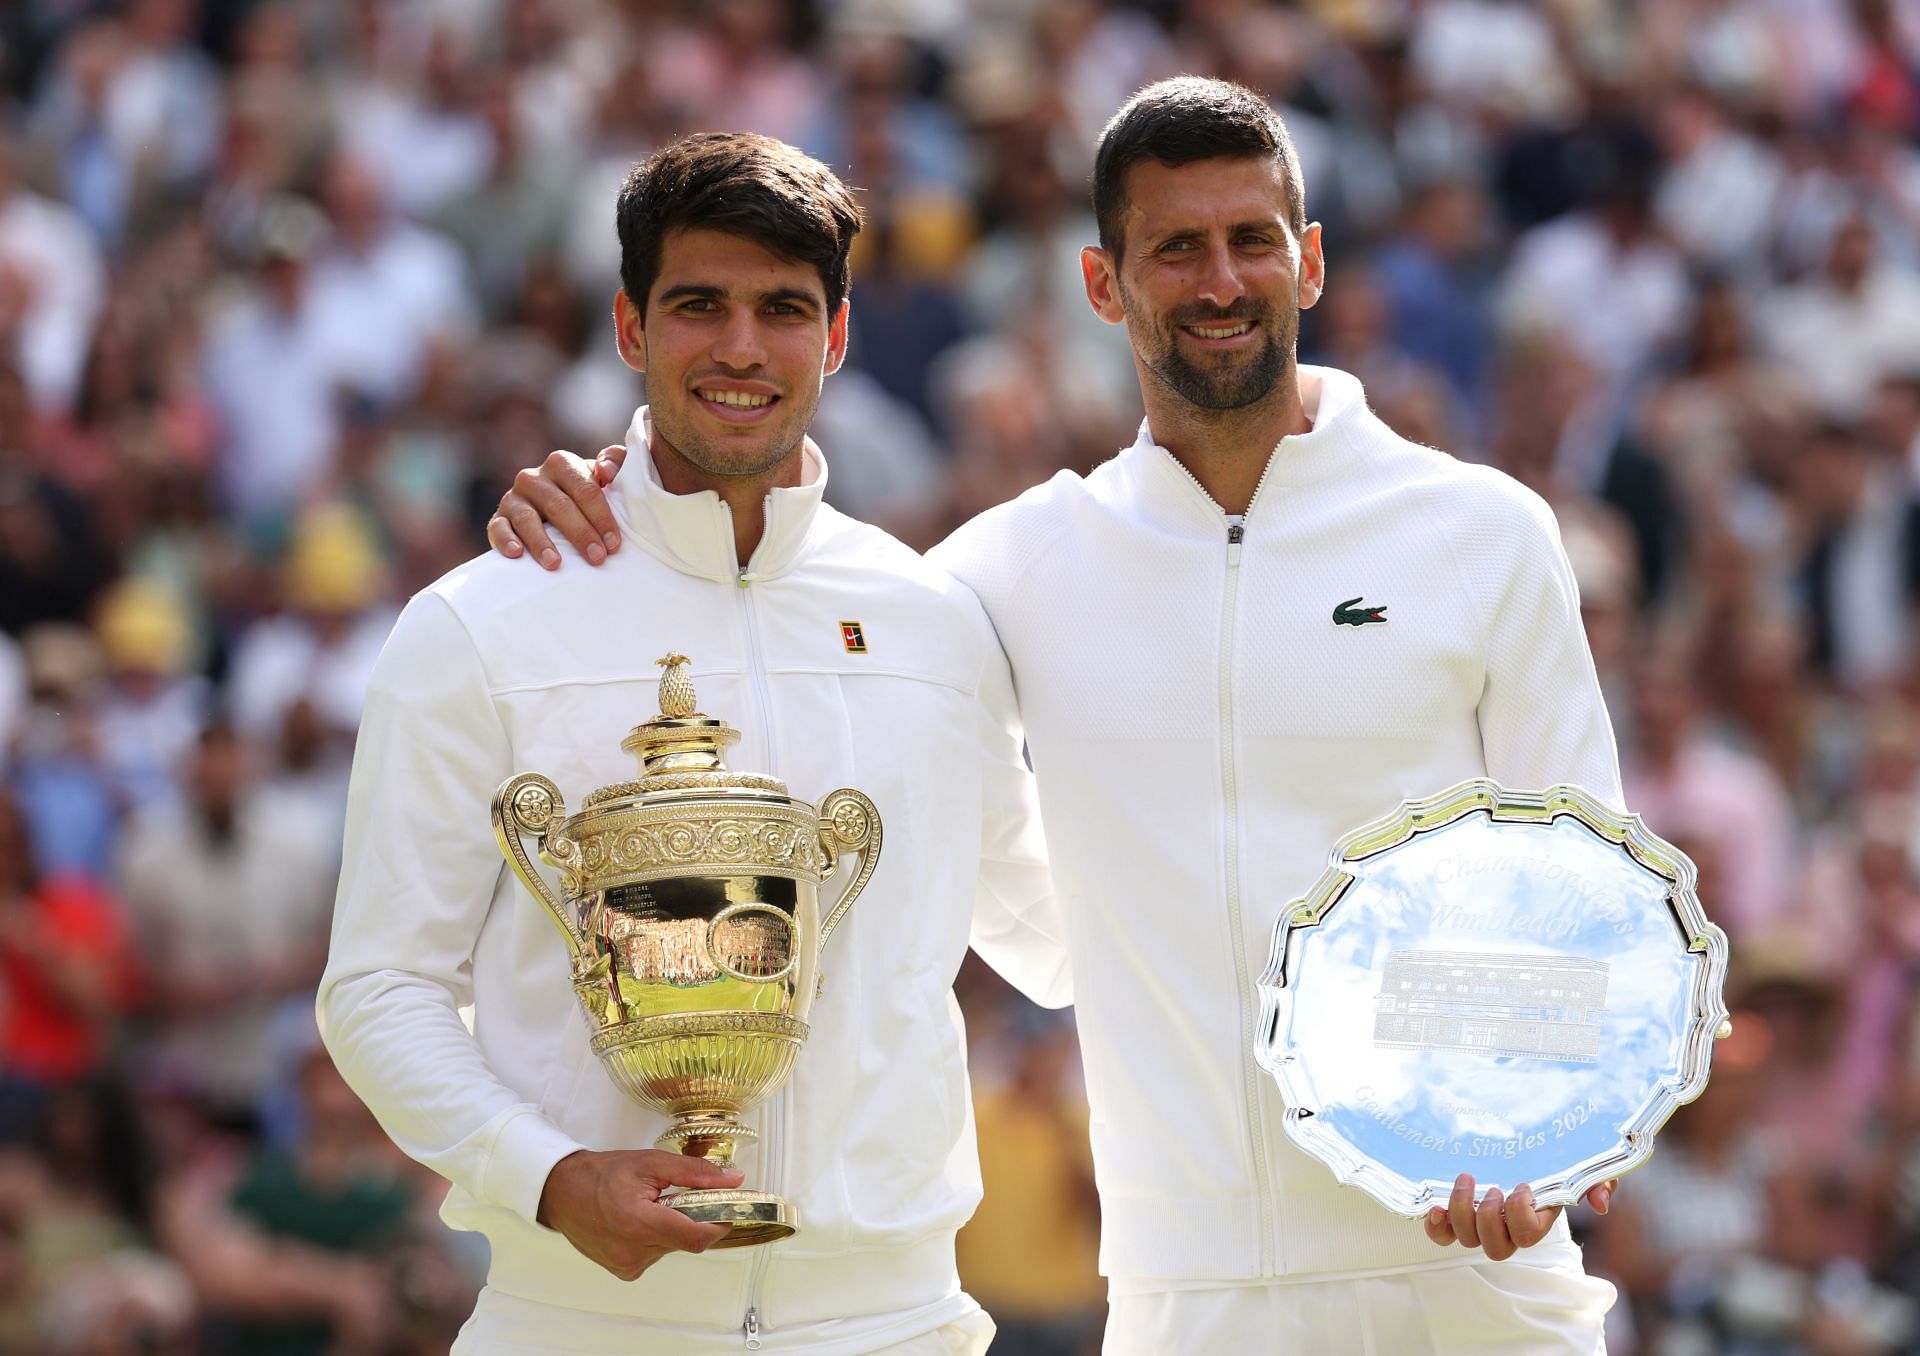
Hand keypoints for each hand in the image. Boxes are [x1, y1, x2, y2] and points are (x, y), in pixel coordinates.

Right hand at [487, 445, 627, 569]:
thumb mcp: (606, 476)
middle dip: (580, 533)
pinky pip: (498, 529)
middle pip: (559, 506)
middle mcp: (534, 478)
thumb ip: (616, 461)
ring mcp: (513, 498)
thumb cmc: (587, 497)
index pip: (585, 489)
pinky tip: (517, 553)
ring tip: (556, 564)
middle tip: (597, 558)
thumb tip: (605, 471)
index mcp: (562, 464)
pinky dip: (506, 540)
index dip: (602, 517)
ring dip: (542, 543)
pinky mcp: (498, 519)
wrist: (554, 514)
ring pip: (527, 519)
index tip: (614, 544)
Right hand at [536, 1148, 741, 1279]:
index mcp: (640, 1224)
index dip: (718, 1223)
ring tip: (650, 1206)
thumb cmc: (602, 1175)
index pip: (696, 1238)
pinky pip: (655, 1255)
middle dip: (690, 1219)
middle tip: (677, 1196)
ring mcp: (627, 1265)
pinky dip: (656, 1238)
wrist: (563, 1192)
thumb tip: (733, 1180)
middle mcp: (633, 1252)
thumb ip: (695, 1173)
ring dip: (671, 1228)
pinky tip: (638, 1221)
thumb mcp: (652, 1163)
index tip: (725, 1208)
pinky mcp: (624, 1271)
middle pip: (686, 1241)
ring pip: (671, 1248)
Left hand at [1423, 1173, 1614, 1261]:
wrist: (1525, 1141)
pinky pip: (1443, 1235)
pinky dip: (1437, 1226)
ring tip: (1468, 1180)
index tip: (1522, 1185)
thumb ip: (1598, 1182)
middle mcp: (1508, 1227)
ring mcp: (1481, 1222)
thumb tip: (1600, 1203)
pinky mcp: (1457, 1214)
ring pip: (1468, 1239)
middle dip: (1490, 1219)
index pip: (1528, 1236)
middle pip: (1495, 1247)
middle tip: (1493, 1188)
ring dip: (1463, 1212)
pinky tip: (1436, 1207)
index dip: (1521, 1216)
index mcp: (1537, 1218)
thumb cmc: (1554, 1157)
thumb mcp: (1581, 1165)